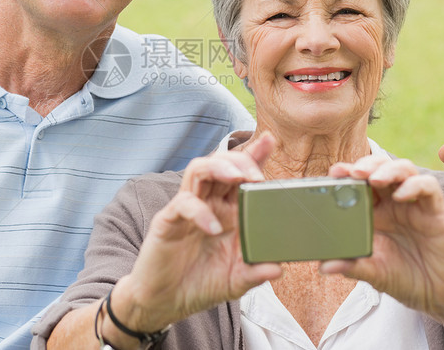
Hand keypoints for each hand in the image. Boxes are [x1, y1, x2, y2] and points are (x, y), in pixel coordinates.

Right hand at [113, 133, 282, 333]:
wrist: (164, 303)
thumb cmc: (199, 284)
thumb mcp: (235, 282)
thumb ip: (256, 273)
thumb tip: (280, 268)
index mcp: (228, 212)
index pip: (241, 175)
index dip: (255, 155)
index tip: (269, 140)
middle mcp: (208, 204)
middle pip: (221, 164)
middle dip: (240, 160)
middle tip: (256, 174)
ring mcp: (187, 209)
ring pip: (199, 170)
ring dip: (219, 168)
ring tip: (237, 178)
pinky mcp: (168, 220)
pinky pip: (183, 204)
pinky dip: (199, 211)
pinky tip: (213, 228)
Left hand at [324, 156, 443, 318]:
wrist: (440, 296)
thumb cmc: (405, 279)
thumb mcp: (374, 274)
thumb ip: (351, 266)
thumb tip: (323, 267)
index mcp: (374, 212)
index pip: (359, 183)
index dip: (347, 174)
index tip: (334, 173)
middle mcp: (393, 204)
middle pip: (379, 168)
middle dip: (366, 165)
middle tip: (354, 172)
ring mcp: (414, 205)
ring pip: (404, 169)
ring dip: (388, 169)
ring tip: (374, 179)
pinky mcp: (436, 212)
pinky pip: (428, 187)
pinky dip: (414, 185)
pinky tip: (401, 196)